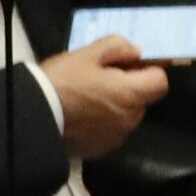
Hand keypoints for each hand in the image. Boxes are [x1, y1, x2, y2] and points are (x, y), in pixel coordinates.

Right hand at [39, 40, 168, 159]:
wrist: (34, 115)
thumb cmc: (61, 81)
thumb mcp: (87, 54)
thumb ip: (117, 47)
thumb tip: (137, 52)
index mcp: (131, 94)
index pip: (160, 82)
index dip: (148, 70)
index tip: (129, 65)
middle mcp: (131, 119)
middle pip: (142, 99)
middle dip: (128, 87)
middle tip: (100, 77)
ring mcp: (117, 136)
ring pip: (126, 115)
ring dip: (116, 105)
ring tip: (87, 96)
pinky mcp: (102, 148)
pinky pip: (111, 130)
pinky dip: (103, 121)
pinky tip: (82, 114)